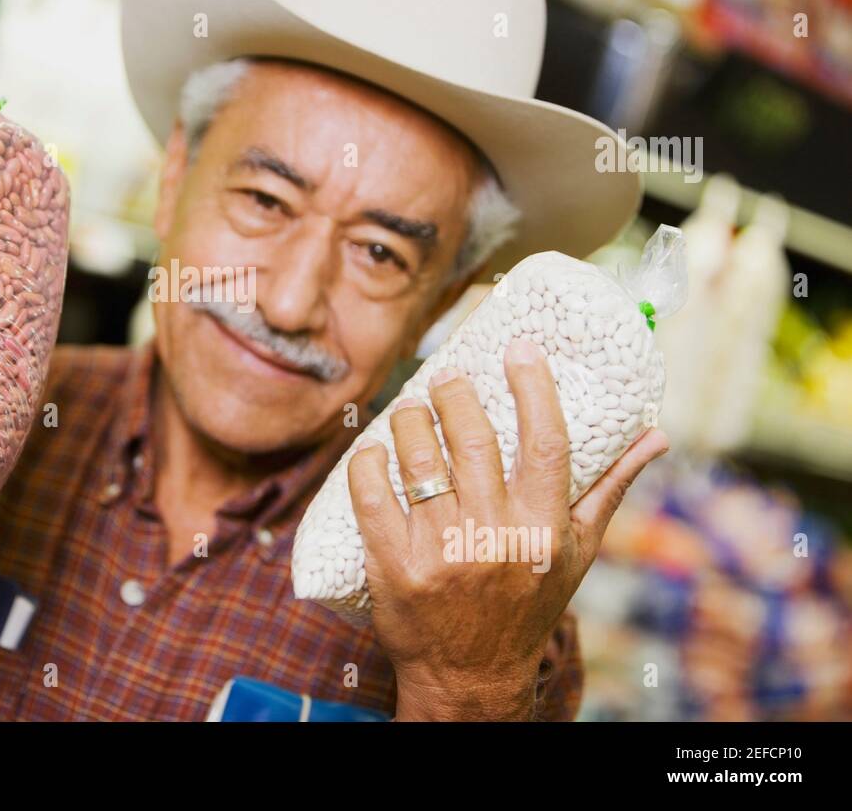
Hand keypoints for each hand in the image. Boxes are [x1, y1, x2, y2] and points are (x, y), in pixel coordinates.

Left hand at [347, 337, 668, 719]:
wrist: (470, 676)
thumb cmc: (529, 604)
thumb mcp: (578, 553)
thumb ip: (611, 488)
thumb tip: (656, 433)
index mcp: (544, 529)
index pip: (546, 441)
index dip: (533, 386)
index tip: (518, 347)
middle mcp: (495, 537)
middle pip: (471, 437)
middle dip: (453, 393)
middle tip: (445, 379)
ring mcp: (441, 552)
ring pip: (417, 457)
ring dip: (408, 419)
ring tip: (410, 410)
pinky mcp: (393, 566)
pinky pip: (370, 494)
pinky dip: (368, 461)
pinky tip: (374, 449)